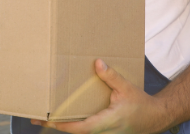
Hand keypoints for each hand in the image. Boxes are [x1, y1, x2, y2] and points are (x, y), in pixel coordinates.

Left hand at [32, 59, 171, 133]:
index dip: (65, 125)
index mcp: (108, 121)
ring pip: (78, 131)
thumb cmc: (141, 104)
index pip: (82, 128)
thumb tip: (97, 62)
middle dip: (55, 125)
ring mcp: (103, 133)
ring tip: (42, 117)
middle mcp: (103, 131)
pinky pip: (84, 129)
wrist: (154, 118)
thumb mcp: (127, 88)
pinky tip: (61, 115)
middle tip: (35, 118)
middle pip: (75, 131)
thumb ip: (111, 76)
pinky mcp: (102, 130)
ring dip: (61, 125)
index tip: (49, 120)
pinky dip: (71, 123)